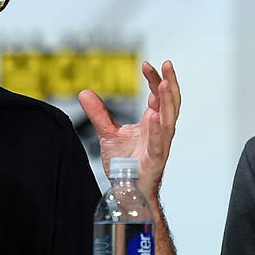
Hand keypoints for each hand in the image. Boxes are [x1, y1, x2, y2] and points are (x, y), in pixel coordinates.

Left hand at [78, 60, 180, 195]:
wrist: (126, 190)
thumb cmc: (125, 164)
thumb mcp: (108, 133)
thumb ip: (98, 113)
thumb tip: (84, 92)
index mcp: (152, 121)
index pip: (158, 95)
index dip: (154, 79)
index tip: (146, 64)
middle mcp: (160, 130)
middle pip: (170, 102)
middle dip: (170, 82)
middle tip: (167, 64)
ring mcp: (160, 144)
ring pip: (170, 118)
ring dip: (168, 101)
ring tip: (165, 83)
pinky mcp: (155, 159)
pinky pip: (158, 142)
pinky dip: (157, 129)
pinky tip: (154, 116)